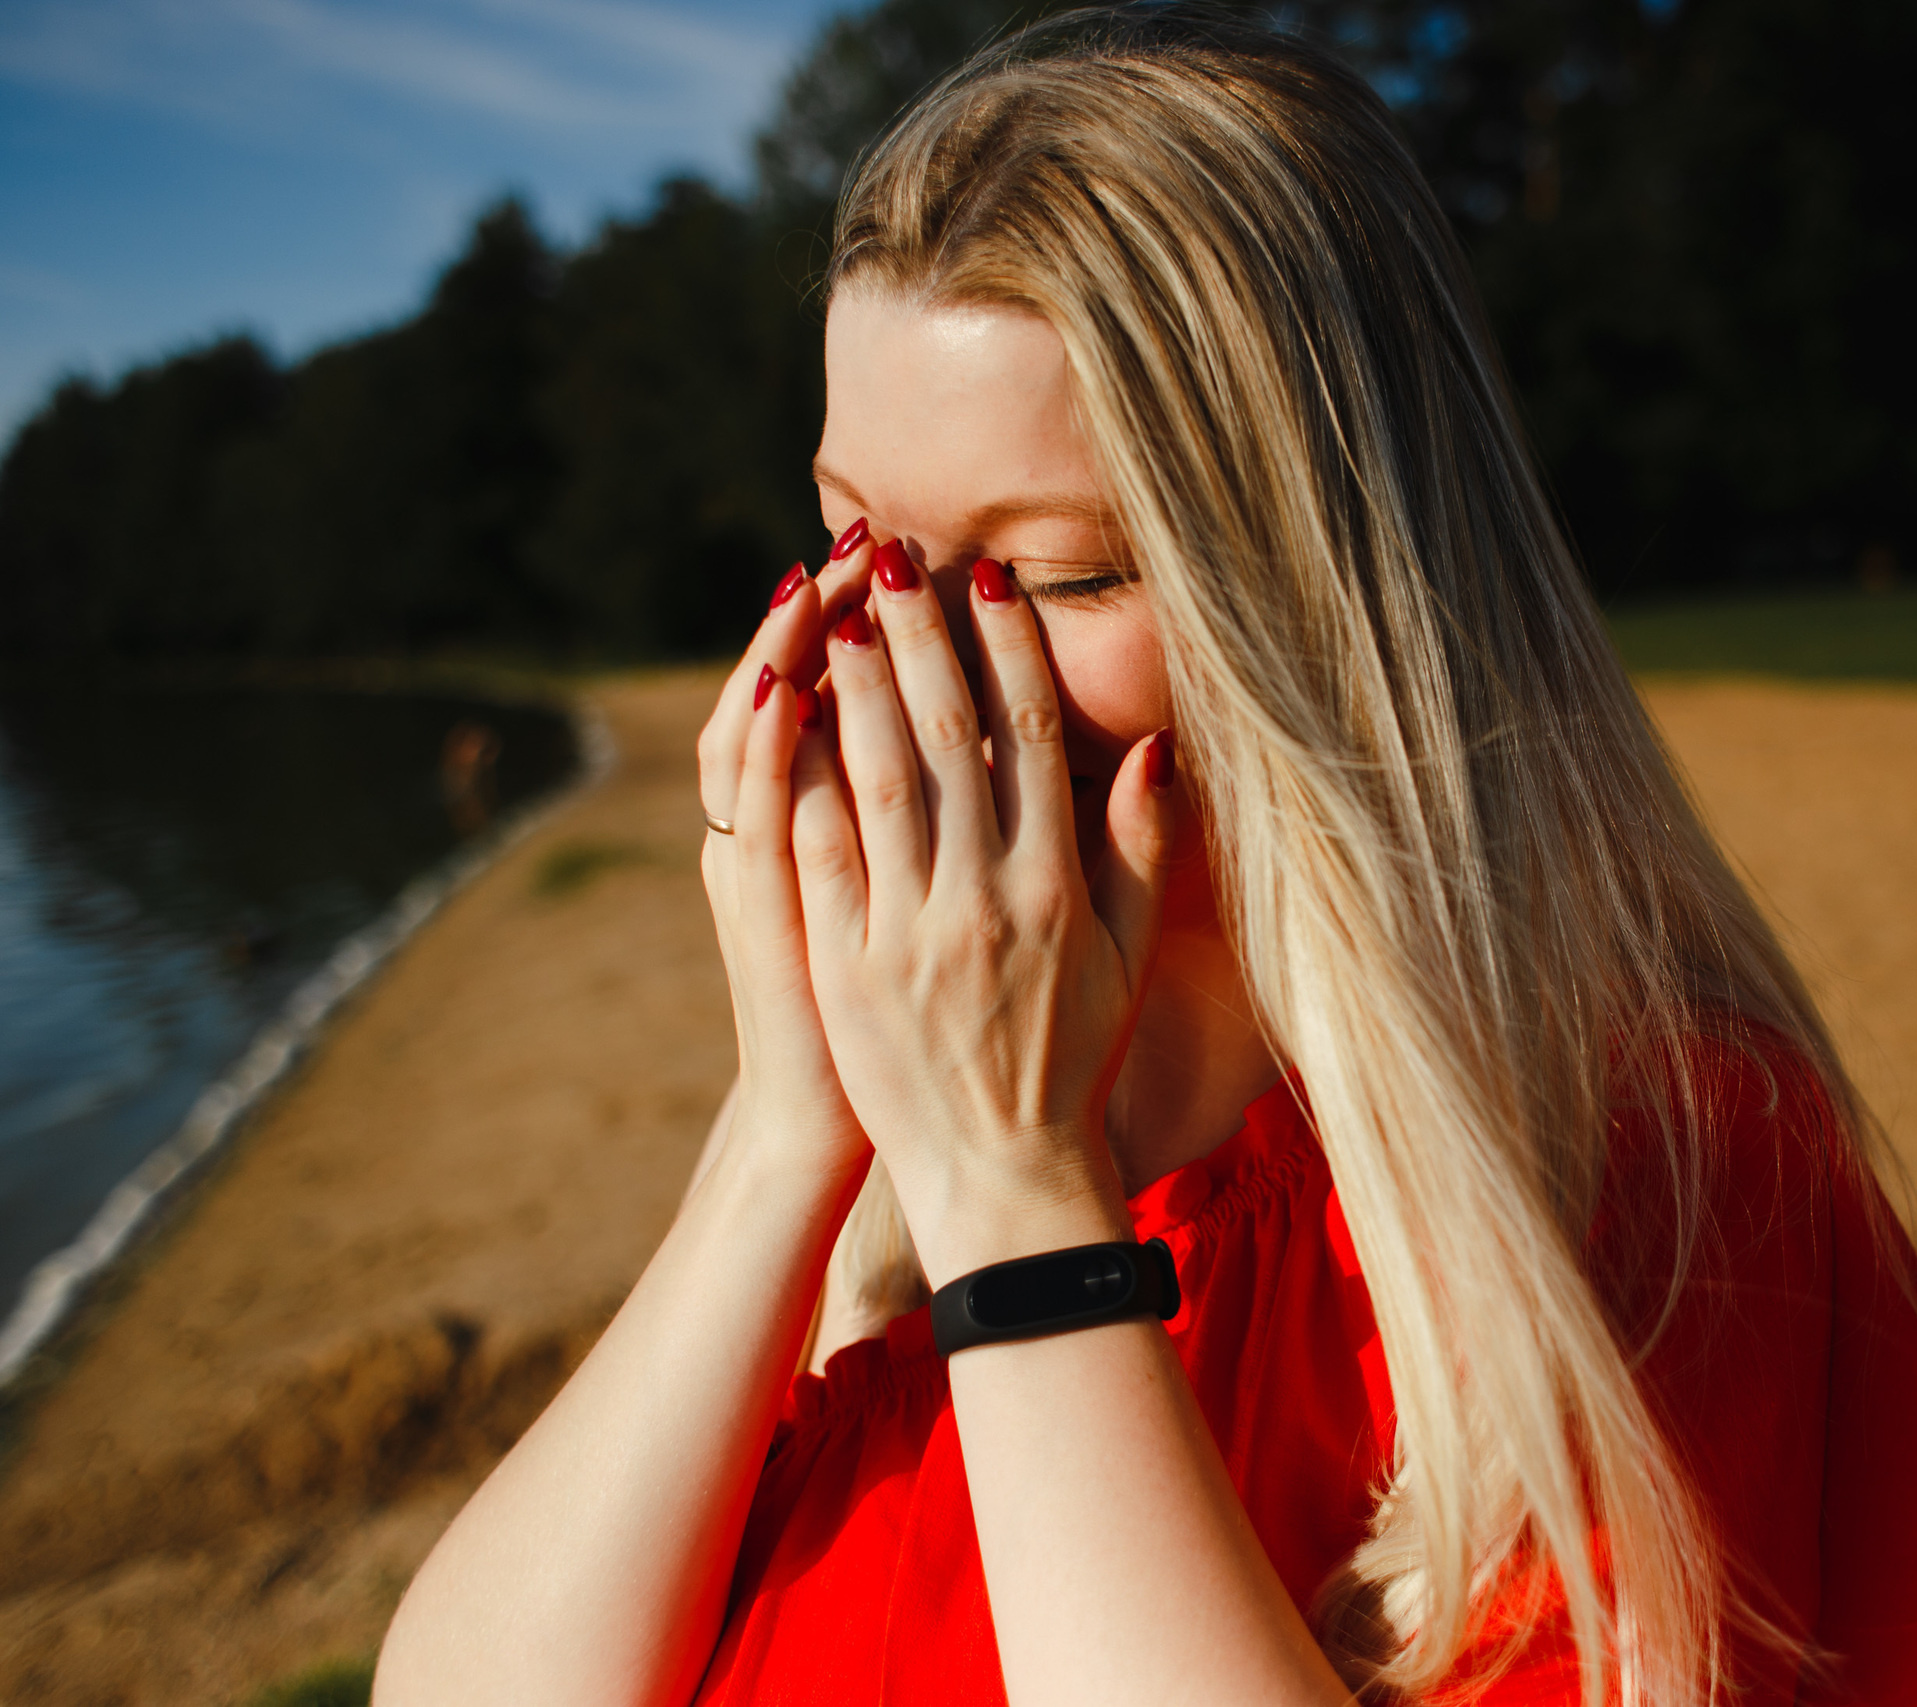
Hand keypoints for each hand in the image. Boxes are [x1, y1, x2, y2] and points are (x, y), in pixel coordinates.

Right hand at [696, 530, 877, 1175]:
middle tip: (861, 535)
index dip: (872, 629)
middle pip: (803, 698)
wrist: (883, 1131)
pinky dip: (767, 750)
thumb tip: (991, 734)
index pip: (850, 702)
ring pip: (766, 738)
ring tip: (814, 580)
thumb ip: (931, 829)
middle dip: (832, 616)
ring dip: (789, 656)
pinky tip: (779, 687)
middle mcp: (794, 841)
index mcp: (846, 834)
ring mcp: (774, 872)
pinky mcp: (769, 915)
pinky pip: (762, 817)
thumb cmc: (918, 1032)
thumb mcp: (908, 920)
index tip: (906, 554)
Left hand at [788, 548, 1188, 1283]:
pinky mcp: (849, 966)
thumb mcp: (1127, 958)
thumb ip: (1139, 851)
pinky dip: (804, 778)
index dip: (1007, 653)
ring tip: (838, 610)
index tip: (985, 584)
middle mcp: (987, 898)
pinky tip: (788, 716)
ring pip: (880, 780)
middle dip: (921, 638)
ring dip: (859, 685)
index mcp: (1058, 888)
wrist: (1003, 1174)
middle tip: (895, 557)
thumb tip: (1153, 749)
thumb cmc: (1074, 1061)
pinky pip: (823, 853)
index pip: (1033, 742)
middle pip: (949, 739)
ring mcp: (911, 932)